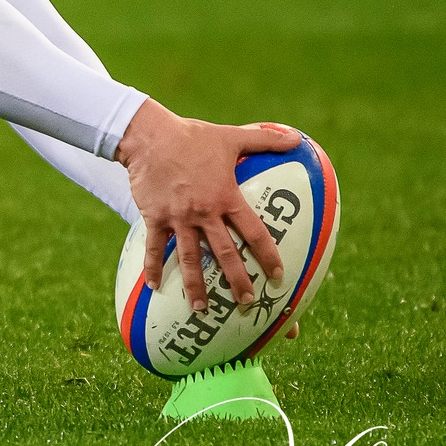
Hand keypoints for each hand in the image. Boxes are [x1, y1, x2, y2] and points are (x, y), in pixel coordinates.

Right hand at [115, 102, 297, 312]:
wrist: (149, 137)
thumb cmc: (192, 136)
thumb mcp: (231, 136)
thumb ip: (265, 138)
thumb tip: (296, 137)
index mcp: (225, 197)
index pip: (253, 232)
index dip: (267, 255)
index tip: (278, 275)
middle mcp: (204, 212)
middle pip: (225, 253)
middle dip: (238, 280)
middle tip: (247, 303)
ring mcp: (178, 218)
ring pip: (189, 258)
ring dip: (196, 286)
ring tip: (201, 309)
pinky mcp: (155, 217)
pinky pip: (154, 248)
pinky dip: (153, 268)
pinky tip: (153, 287)